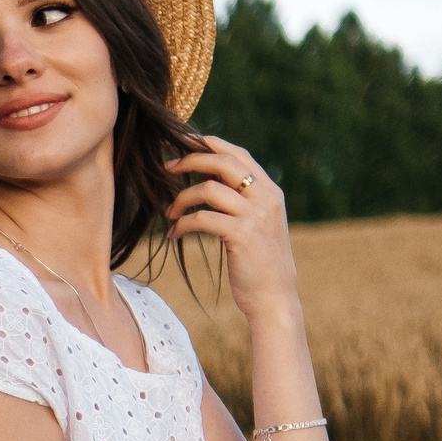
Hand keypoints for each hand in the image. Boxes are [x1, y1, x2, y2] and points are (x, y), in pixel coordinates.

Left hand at [163, 135, 299, 321]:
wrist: (275, 298)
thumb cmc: (259, 264)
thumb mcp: (258, 225)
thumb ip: (243, 202)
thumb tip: (209, 182)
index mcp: (271, 192)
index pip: (239, 155)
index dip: (210, 144)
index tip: (184, 142)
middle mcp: (266, 198)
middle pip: (223, 163)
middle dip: (190, 160)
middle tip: (166, 167)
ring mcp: (256, 215)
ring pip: (209, 189)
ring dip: (182, 198)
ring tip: (169, 212)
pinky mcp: (242, 234)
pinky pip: (202, 218)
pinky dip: (183, 224)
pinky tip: (174, 233)